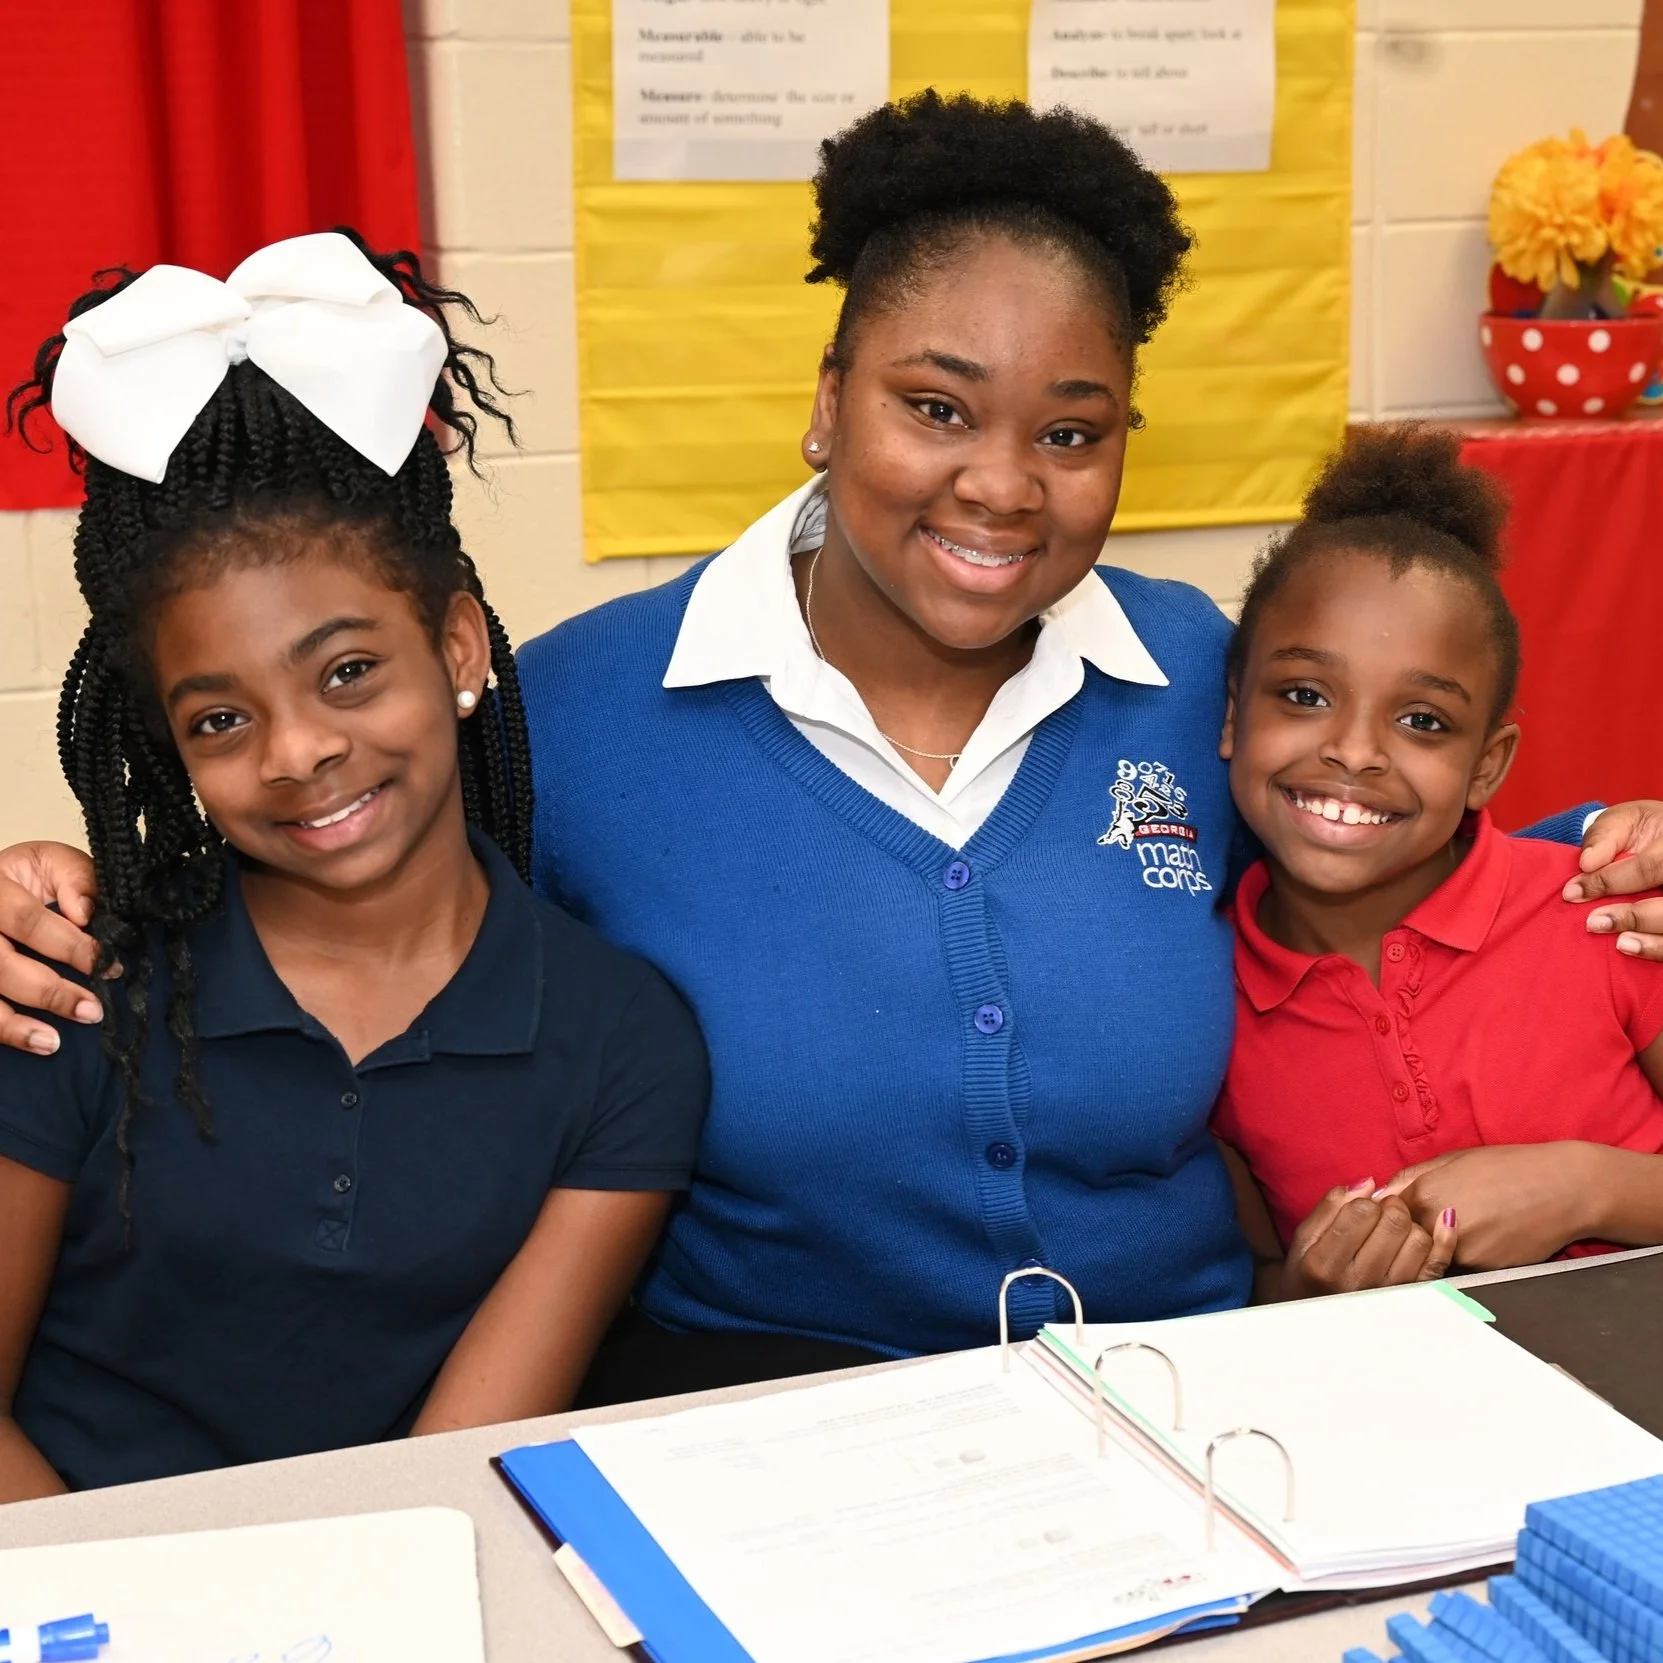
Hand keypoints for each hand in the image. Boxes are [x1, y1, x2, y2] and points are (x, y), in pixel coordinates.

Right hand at [0, 842, 101, 1055]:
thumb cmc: (27, 876)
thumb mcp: (52, 862)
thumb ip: (76, 879)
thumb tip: (86, 913)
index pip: (28, 921)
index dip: (70, 946)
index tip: (110, 966)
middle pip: (1, 965)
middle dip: (49, 992)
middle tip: (92, 1010)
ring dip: (16, 1024)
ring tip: (54, 1043)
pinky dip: (5, 1031)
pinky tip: (34, 1043)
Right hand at [1277, 1179, 1456, 1299]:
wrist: (1320, 1324)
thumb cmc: (1309, 1274)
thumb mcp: (1305, 1240)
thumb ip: (1330, 1207)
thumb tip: (1368, 1183)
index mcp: (1325, 1264)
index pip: (1361, 1212)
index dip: (1365, 1201)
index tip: (1361, 1207)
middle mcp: (1360, 1282)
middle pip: (1395, 1222)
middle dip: (1391, 1206)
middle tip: (1382, 1212)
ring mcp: (1390, 1294)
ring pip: (1419, 1239)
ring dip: (1411, 1225)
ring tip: (1395, 1230)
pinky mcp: (1413, 1299)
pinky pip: (1439, 1263)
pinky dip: (1444, 1238)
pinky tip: (1443, 1221)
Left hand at [1379, 1144, 1594, 1269]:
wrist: (1565, 1188)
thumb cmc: (1509, 1167)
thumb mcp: (1453, 1160)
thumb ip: (1411, 1178)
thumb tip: (1378, 1194)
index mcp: (1425, 1194)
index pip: (1385, 1215)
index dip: (1391, 1213)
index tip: (1403, 1208)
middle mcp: (1437, 1226)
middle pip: (1404, 1239)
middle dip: (1411, 1232)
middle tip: (1438, 1217)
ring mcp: (1461, 1252)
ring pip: (1432, 1256)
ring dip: (1438, 1245)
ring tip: (1471, 1222)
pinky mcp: (1484, 1268)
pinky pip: (1461, 1265)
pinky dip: (1466, 1254)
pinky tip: (1487, 1234)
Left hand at [1565, 801, 1662, 960]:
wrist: (1662, 838)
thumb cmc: (1642, 830)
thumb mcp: (1625, 820)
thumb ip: (1605, 837)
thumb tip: (1586, 862)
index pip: (1652, 866)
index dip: (1611, 881)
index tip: (1572, 893)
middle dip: (1635, 916)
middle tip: (1593, 923)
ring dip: (1653, 941)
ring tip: (1620, 943)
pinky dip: (1658, 949)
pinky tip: (1635, 948)